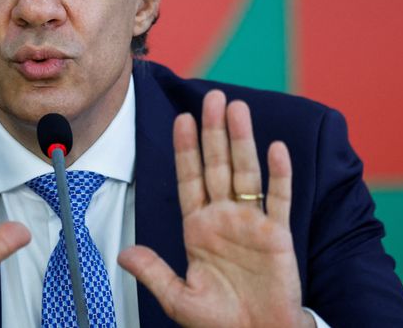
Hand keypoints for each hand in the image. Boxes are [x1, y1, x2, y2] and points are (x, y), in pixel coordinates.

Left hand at [119, 90, 313, 327]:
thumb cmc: (219, 321)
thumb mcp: (178, 298)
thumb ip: (154, 272)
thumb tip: (123, 255)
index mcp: (198, 228)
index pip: (189, 178)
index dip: (186, 149)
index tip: (181, 120)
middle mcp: (223, 218)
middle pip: (217, 165)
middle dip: (213, 131)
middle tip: (213, 97)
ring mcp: (251, 223)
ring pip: (245, 173)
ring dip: (242, 141)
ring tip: (238, 109)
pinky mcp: (277, 235)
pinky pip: (278, 199)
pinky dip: (278, 174)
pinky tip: (275, 148)